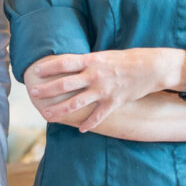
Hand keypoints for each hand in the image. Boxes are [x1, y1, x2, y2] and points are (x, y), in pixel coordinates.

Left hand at [27, 49, 182, 131]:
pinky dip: (88, 124)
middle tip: (34, 94)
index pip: (64, 62)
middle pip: (65, 83)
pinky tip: (80, 129)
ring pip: (76, 103)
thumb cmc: (128, 59)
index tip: (35, 71)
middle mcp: (95, 75)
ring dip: (60, 110)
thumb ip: (89, 62)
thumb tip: (71, 65)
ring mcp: (104, 90)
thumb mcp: (105, 56)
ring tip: (47, 115)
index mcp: (92, 60)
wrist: (152, 67)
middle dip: (47, 90)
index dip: (48, 67)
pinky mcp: (114, 101)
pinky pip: (98, 116)